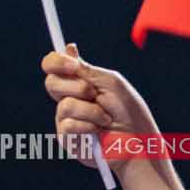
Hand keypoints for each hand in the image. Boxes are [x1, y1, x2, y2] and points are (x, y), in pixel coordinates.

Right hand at [42, 46, 163, 174]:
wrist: (137, 142)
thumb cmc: (128, 112)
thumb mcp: (110, 83)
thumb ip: (86, 69)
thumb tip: (68, 47)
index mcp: (77, 82)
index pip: (53, 67)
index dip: (56, 62)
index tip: (72, 65)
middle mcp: (68, 98)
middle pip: (51, 83)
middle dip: (76, 86)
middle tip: (94, 93)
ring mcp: (65, 119)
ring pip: (65, 105)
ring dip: (91, 110)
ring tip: (106, 119)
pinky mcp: (67, 138)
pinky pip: (68, 125)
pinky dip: (88, 126)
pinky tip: (98, 132)